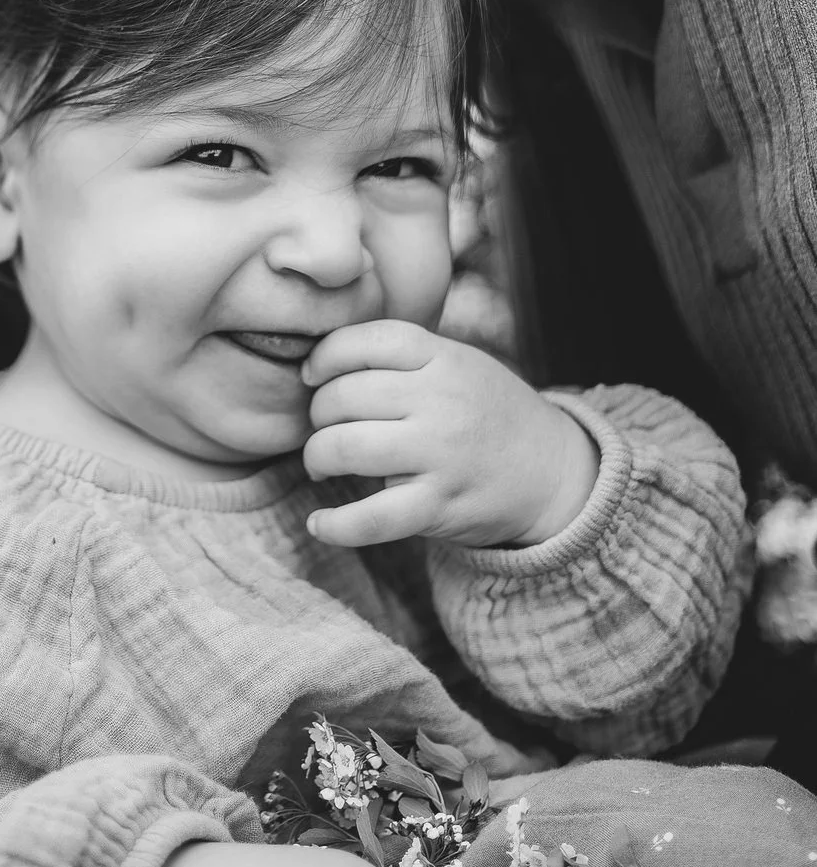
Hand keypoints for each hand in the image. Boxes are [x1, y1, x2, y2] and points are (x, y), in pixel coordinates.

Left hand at [300, 320, 598, 549]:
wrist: (553, 472)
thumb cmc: (489, 412)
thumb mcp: (459, 363)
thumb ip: (404, 357)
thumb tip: (322, 361)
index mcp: (443, 358)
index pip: (366, 341)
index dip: (326, 356)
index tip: (312, 375)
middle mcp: (440, 401)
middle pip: (345, 396)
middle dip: (318, 414)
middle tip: (323, 427)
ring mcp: (440, 454)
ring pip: (346, 448)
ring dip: (317, 457)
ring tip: (321, 464)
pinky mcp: (439, 506)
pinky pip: (371, 518)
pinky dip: (335, 525)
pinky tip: (318, 523)